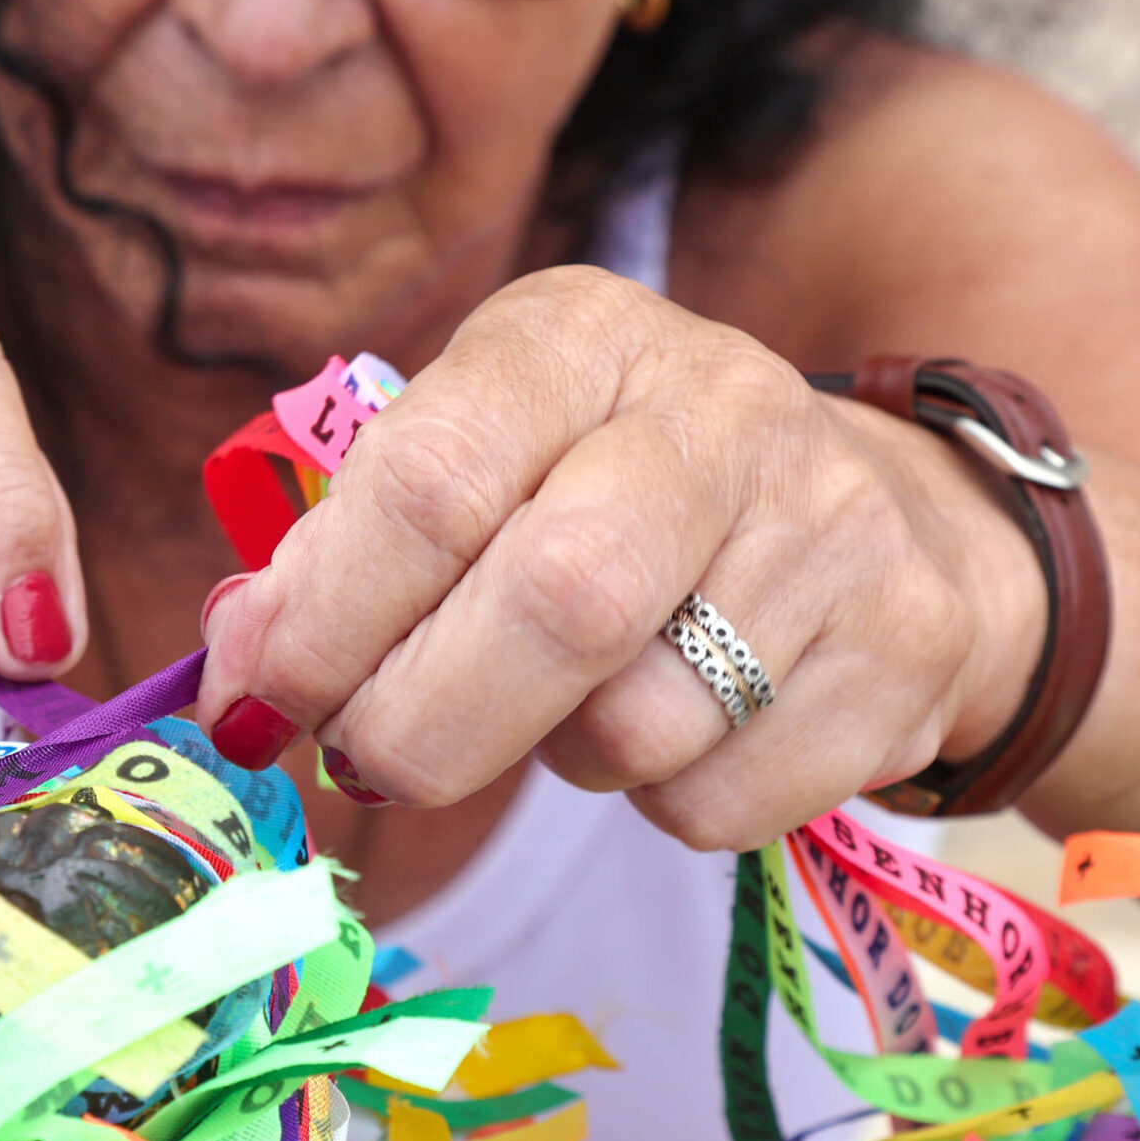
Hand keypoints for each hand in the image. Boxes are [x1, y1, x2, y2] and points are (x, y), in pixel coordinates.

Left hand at [195, 266, 1047, 846]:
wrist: (887, 517)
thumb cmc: (614, 494)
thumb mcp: (482, 461)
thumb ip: (350, 551)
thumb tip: (236, 674)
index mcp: (579, 337)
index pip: (430, 482)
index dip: (325, 619)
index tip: (259, 697)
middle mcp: (719, 405)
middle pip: (552, 606)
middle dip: (421, 721)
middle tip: (367, 761)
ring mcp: (832, 523)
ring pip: (636, 726)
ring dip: (555, 759)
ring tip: (566, 705)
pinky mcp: (903, 646)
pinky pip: (720, 800)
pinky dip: (658, 803)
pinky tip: (678, 729)